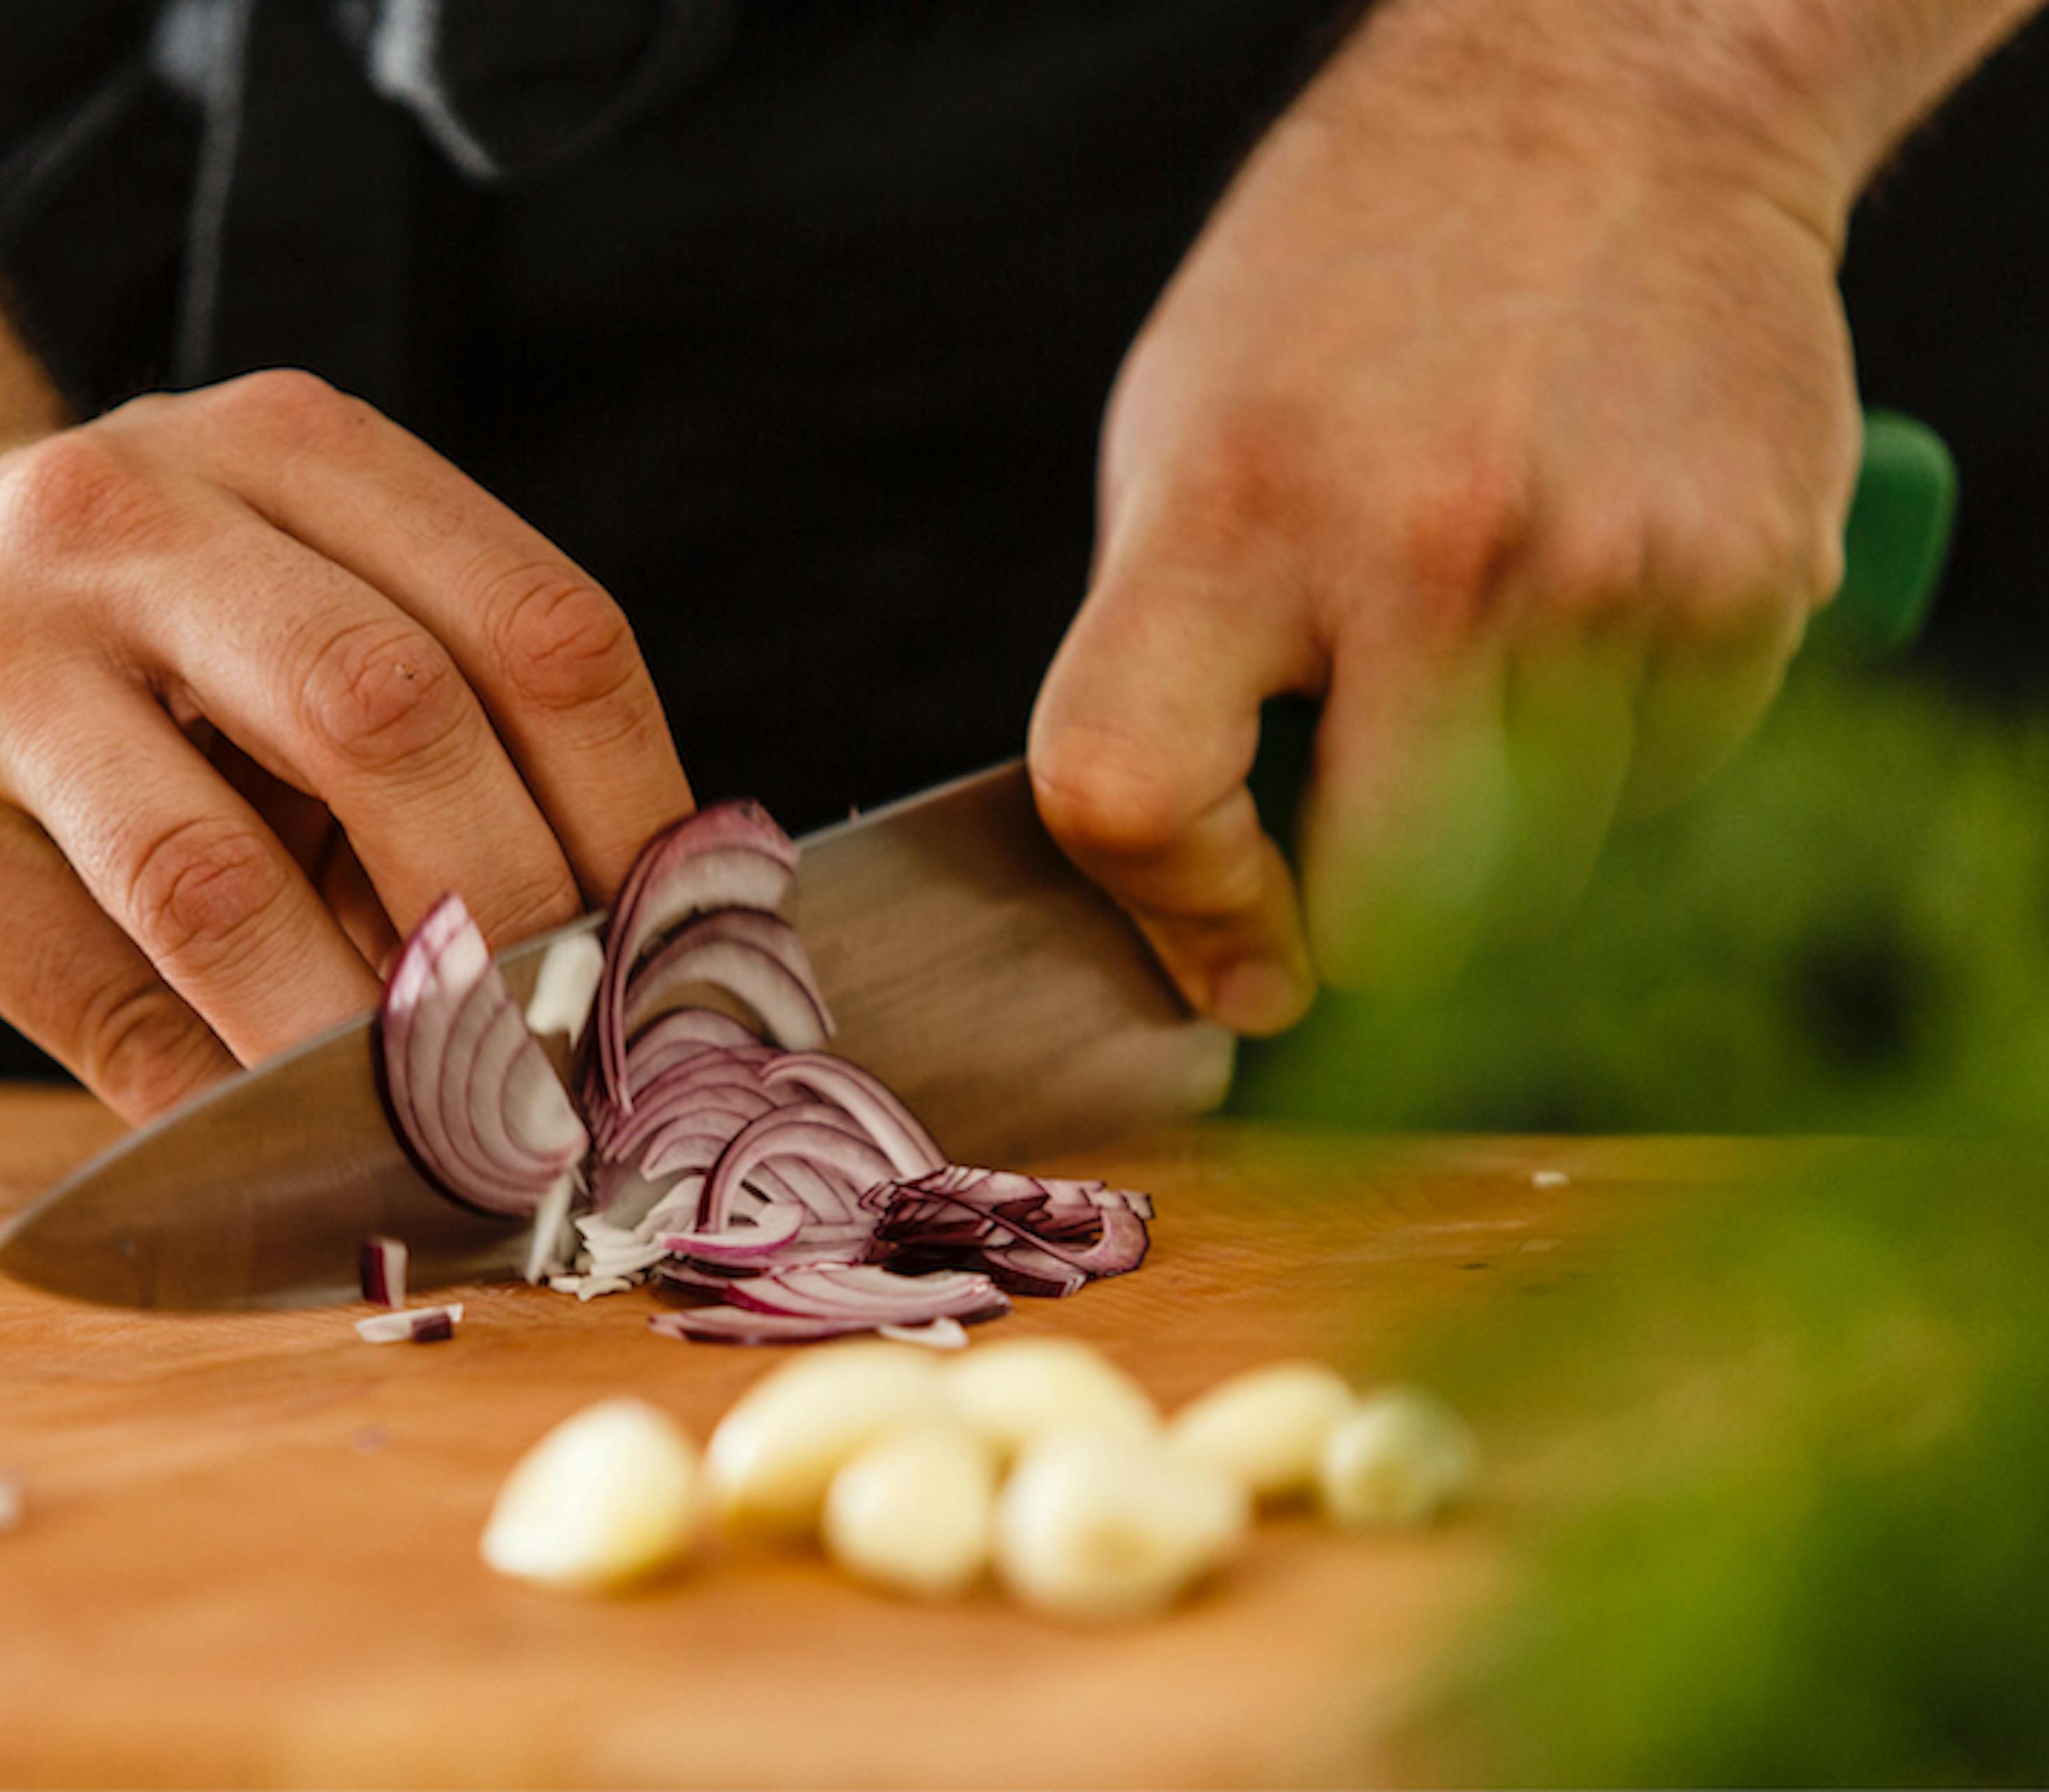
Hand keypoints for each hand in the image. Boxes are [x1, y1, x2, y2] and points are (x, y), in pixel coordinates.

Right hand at [0, 371, 691, 1119]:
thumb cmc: (117, 636)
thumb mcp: (281, 599)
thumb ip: (434, 729)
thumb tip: (609, 967)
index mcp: (290, 450)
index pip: (536, 631)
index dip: (638, 818)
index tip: (680, 963)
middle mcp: (136, 516)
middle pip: (395, 723)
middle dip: (512, 926)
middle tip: (574, 1065)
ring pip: (222, 880)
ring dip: (363, 1040)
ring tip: (453, 1129)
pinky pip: (102, 1002)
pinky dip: (221, 1098)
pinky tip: (287, 1140)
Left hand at [1029, 19, 1865, 1031]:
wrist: (1602, 107)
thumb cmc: (1349, 297)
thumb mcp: (1182, 446)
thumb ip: (1174, 670)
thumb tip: (1203, 914)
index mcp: (1229, 520)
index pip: (1133, 796)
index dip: (1175, 911)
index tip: (1232, 943)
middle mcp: (1423, 557)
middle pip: (1395, 910)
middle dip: (1370, 920)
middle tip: (1364, 844)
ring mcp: (1607, 577)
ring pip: (1550, 871)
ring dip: (1506, 825)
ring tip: (1482, 657)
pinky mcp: (1753, 583)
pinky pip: (1673, 781)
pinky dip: (1622, 746)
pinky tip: (1587, 607)